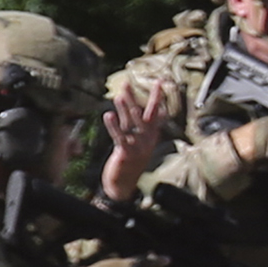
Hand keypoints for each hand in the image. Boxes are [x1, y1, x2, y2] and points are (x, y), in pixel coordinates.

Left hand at [102, 79, 171, 201]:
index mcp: (151, 135)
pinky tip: (108, 115)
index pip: (155, 112)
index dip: (157, 97)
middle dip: (135, 98)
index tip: (159, 82)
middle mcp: (146, 139)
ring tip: (120, 95)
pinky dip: (113, 126)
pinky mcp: (126, 153)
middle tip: (127, 83)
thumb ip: (141, 126)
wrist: (125, 184)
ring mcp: (137, 146)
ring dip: (125, 109)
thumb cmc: (131, 160)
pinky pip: (119, 137)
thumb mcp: (141, 143)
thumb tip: (143, 109)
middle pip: (142, 115)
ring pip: (130, 124)